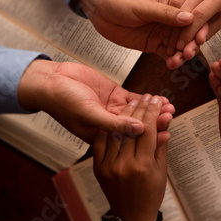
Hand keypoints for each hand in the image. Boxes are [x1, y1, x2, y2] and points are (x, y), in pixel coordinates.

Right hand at [17, 60, 174, 143]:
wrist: (51, 80)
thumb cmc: (63, 101)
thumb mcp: (90, 114)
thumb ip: (115, 123)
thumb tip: (139, 130)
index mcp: (101, 137)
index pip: (129, 141)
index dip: (147, 138)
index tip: (163, 134)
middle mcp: (110, 125)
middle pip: (137, 126)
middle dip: (154, 122)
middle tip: (169, 117)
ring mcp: (113, 110)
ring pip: (138, 112)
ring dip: (153, 110)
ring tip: (169, 108)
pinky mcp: (115, 95)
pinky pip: (134, 99)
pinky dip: (146, 99)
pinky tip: (159, 98)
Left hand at [79, 0, 193, 62]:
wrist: (100, 9)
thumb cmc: (120, 0)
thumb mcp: (143, 6)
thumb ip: (165, 13)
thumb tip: (189, 17)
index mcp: (171, 3)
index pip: (190, 15)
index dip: (197, 27)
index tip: (199, 38)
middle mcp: (169, 19)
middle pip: (187, 33)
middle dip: (190, 44)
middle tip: (188, 53)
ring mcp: (162, 33)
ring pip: (178, 46)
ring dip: (181, 54)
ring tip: (178, 61)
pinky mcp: (154, 44)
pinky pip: (167, 54)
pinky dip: (172, 60)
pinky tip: (172, 65)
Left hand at [93, 95, 167, 220]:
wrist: (132, 214)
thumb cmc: (151, 193)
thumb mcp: (161, 169)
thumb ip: (161, 145)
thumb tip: (165, 123)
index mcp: (143, 165)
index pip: (148, 130)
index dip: (154, 112)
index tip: (158, 101)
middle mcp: (124, 164)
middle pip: (133, 128)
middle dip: (142, 108)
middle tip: (148, 96)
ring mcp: (109, 166)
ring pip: (117, 132)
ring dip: (126, 114)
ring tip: (134, 101)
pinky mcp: (98, 168)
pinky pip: (102, 143)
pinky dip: (109, 129)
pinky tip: (116, 118)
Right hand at [159, 0, 220, 68]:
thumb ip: (209, 29)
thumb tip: (196, 42)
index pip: (200, 15)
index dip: (188, 33)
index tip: (181, 47)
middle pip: (184, 9)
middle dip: (176, 31)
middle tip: (171, 45)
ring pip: (174, 1)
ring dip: (167, 21)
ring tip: (167, 36)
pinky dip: (164, 7)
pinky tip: (163, 20)